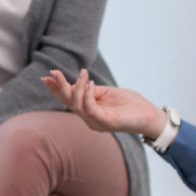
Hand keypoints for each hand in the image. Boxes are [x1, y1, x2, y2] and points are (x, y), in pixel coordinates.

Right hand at [43, 68, 164, 137]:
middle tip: (54, 72)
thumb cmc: (131, 104)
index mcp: (89, 111)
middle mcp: (89, 119)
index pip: (68, 100)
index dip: (56, 89)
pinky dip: (88, 95)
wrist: (149, 115)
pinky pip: (90, 109)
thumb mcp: (107, 93)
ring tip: (84, 74)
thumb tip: (77, 81)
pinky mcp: (106, 123)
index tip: (46, 77)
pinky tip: (90, 84)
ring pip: (77, 105)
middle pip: (69, 103)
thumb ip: (92, 90)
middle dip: (60, 87)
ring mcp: (97, 123)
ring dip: (77, 88)